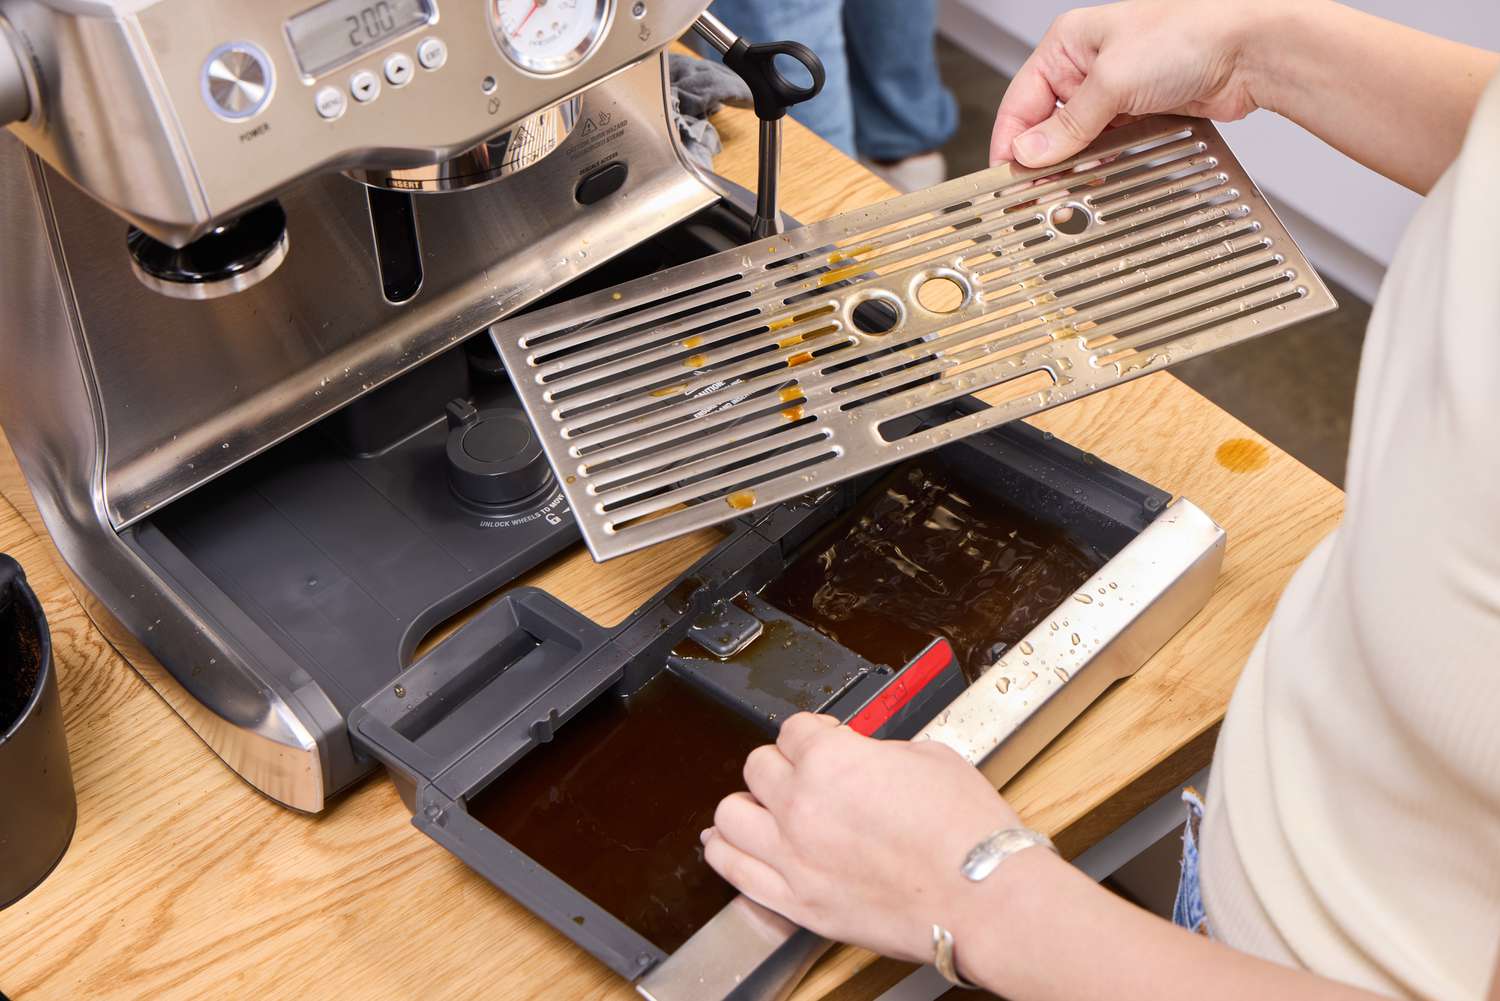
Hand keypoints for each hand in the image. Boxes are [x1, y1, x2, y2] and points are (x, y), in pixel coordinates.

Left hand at [701, 713, 1025, 962]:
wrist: (984, 896)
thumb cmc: (967, 831)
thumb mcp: (928, 757)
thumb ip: (877, 752)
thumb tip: (862, 757)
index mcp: (831, 759)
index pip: (794, 729)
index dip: (814, 733)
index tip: (824, 741)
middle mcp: (800, 804)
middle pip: (757, 767)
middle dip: (782, 765)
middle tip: (803, 775)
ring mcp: (793, 857)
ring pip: (730, 816)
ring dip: (747, 805)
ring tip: (762, 807)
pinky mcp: (798, 902)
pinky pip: (735, 872)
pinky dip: (725, 852)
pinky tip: (725, 843)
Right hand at [990, 0, 1282, 168]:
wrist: (1250, 52)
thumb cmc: (1189, 35)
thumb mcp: (1112, 81)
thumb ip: (1067, 125)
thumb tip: (1029, 152)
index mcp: (1068, 44)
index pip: (1021, 102)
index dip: (1011, 143)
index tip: (1007, 178)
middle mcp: (1086, 66)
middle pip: (1045, 124)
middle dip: (1042, 158)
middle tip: (1037, 192)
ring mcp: (1112, 90)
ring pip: (1074, 139)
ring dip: (1071, 164)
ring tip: (1066, 188)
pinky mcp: (1136, 111)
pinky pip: (1103, 144)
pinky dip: (1097, 163)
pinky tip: (1096, 176)